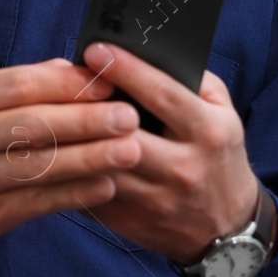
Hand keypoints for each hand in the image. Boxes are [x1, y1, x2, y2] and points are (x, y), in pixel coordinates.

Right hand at [0, 59, 143, 243]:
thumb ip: (31, 82)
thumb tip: (82, 70)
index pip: (21, 85)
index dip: (68, 85)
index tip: (110, 83)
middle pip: (33, 125)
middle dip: (86, 120)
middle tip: (129, 117)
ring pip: (38, 166)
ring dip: (89, 159)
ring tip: (130, 152)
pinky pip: (39, 202)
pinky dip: (76, 195)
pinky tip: (107, 186)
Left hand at [75, 42, 259, 264]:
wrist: (227, 226)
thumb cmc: (218, 154)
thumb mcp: (223, 113)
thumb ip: (193, 81)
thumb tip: (148, 54)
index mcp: (209, 133)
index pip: (163, 96)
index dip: (127, 70)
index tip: (96, 50)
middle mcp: (184, 169)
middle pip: (125, 135)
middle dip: (89, 105)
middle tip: (61, 79)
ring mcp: (157, 200)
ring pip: (101, 166)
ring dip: (73, 139)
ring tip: (50, 110)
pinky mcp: (132, 222)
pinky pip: (89, 193)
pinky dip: (68, 170)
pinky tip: (54, 148)